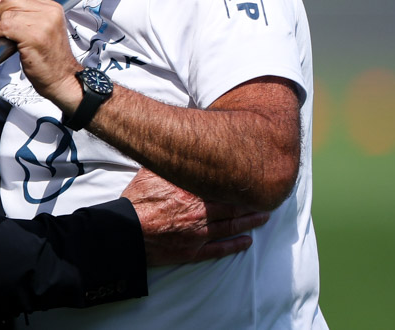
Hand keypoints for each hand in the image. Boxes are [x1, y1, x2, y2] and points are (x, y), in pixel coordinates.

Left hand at [0, 0, 82, 109]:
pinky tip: (2, 44)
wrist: (63, 79)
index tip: (3, 21)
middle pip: (10, 0)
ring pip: (5, 14)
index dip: (5, 7)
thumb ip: (19, 14)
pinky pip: (4, 27)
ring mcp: (43, 24)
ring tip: (2, 40)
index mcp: (52, 8)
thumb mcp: (37, 30)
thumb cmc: (50, 59)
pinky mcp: (33, 36)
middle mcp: (50, 12)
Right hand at [121, 167, 269, 266]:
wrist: (126, 231)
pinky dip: (235, 245)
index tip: (254, 177)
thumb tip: (178, 143)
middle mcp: (201, 212)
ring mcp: (199, 234)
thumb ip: (170, 162)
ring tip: (264, 218)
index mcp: (193, 192)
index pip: (225, 186)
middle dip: (252, 203)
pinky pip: (219, 249)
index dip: (241, 183)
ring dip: (250, 222)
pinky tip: (247, 242)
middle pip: (234, 207)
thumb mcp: (151, 172)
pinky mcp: (192, 251)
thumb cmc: (136, 201)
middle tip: (267, 198)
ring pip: (231, 227)